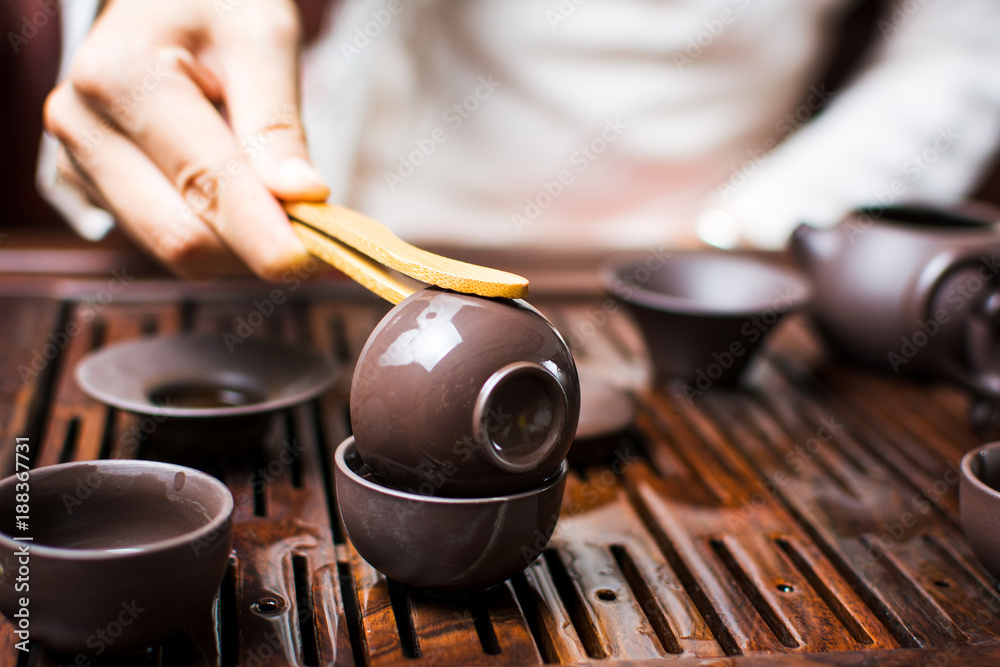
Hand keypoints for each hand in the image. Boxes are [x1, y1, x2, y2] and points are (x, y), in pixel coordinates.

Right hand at [44, 0, 329, 279]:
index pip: (204, 185)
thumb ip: (277, 124)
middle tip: (315, 231)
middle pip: (181, 236)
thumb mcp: (262, 40)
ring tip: (271, 193)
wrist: (165, 0)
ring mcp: (79, 162)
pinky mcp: (90, 189)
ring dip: (237, 245)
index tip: (311, 262)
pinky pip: (164, 242)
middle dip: (255, 247)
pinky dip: (214, 235)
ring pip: (174, 250)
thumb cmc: (217, 6)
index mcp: (120, 78)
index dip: (263, 236)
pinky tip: (231, 191)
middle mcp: (83, 126)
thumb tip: (302, 197)